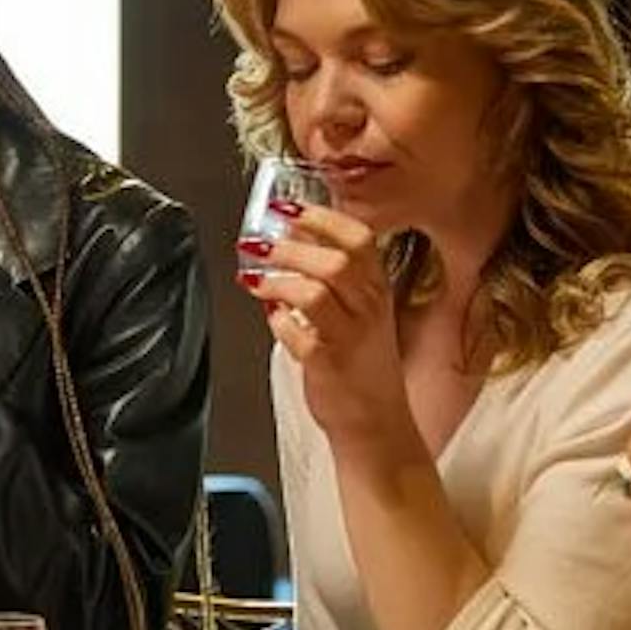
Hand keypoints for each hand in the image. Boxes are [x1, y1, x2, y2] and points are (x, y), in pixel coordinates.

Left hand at [247, 206, 422, 458]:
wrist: (376, 421)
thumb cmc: (362, 364)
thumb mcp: (360, 311)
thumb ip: (332, 276)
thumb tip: (290, 241)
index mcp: (376, 288)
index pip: (358, 238)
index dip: (321, 218)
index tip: (289, 208)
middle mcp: (368, 308)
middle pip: (336, 260)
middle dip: (291, 246)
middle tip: (259, 243)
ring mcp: (350, 336)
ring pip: (316, 292)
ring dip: (278, 280)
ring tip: (254, 278)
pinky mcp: (328, 364)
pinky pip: (298, 333)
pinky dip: (278, 321)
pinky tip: (272, 316)